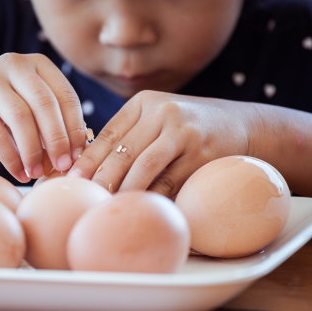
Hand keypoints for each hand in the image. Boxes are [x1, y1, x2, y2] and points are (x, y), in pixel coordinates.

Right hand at [0, 53, 85, 182]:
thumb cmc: (5, 118)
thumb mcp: (33, 112)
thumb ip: (56, 122)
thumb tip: (81, 151)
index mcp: (36, 63)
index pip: (65, 95)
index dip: (75, 127)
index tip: (79, 155)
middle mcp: (13, 64)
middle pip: (44, 103)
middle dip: (57, 139)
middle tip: (63, 165)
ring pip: (20, 117)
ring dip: (34, 151)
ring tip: (39, 172)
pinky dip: (11, 158)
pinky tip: (20, 173)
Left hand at [68, 91, 254, 196]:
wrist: (241, 126)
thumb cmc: (189, 128)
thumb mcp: (158, 119)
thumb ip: (130, 136)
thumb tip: (89, 168)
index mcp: (144, 103)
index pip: (108, 133)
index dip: (87, 158)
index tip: (70, 179)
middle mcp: (162, 112)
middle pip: (122, 150)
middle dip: (99, 177)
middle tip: (83, 197)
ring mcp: (183, 132)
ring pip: (143, 166)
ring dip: (122, 190)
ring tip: (106, 205)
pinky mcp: (200, 154)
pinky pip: (169, 181)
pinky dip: (151, 197)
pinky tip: (137, 208)